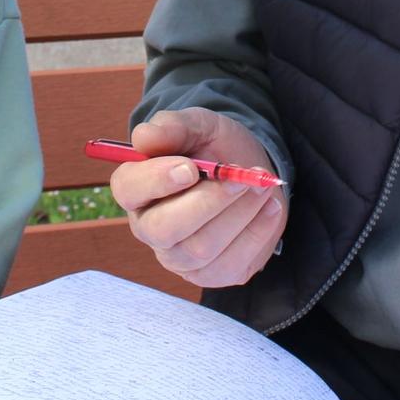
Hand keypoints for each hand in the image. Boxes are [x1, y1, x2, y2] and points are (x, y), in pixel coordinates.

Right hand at [112, 108, 286, 287]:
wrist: (249, 170)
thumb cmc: (215, 148)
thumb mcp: (198, 125)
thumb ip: (172, 127)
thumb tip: (145, 138)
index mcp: (137, 188)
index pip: (128, 189)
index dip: (156, 180)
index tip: (191, 167)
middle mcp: (150, 228)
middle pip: (164, 228)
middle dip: (208, 202)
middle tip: (241, 179)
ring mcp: (179, 257)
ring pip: (201, 248)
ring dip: (238, 214)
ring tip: (262, 186)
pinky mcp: (211, 274)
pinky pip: (231, 264)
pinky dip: (257, 233)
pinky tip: (270, 207)